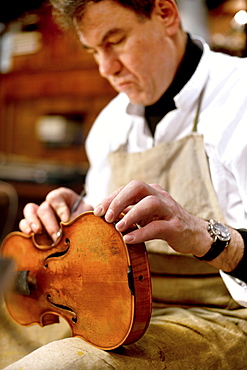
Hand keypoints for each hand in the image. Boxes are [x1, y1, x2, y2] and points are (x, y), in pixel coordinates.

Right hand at [19, 187, 92, 240]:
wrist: (83, 223)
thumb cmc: (84, 215)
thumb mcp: (85, 212)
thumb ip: (80, 215)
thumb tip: (70, 224)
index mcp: (61, 196)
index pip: (56, 198)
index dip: (60, 209)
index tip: (66, 220)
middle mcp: (49, 203)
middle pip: (44, 208)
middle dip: (50, 223)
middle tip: (57, 236)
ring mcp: (40, 213)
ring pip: (30, 211)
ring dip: (33, 221)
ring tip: (38, 231)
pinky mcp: (34, 224)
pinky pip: (24, 222)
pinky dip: (25, 227)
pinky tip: (29, 234)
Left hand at [94, 180, 210, 255]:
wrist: (194, 234)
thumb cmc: (165, 223)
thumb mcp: (146, 215)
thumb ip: (129, 211)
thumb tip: (104, 215)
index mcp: (151, 192)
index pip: (128, 188)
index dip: (111, 197)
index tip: (97, 211)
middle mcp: (160, 196)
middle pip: (138, 187)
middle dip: (119, 200)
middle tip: (106, 216)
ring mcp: (169, 210)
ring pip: (149, 203)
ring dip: (130, 214)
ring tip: (118, 227)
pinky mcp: (176, 226)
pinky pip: (157, 227)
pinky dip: (141, 233)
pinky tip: (128, 239)